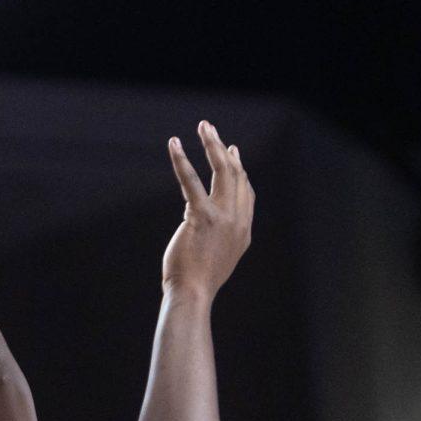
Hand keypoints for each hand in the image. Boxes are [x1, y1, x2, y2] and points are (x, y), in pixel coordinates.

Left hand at [163, 121, 253, 298]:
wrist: (193, 295)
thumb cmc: (198, 282)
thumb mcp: (217, 258)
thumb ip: (219, 237)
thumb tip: (204, 223)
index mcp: (243, 230)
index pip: (245, 191)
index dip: (239, 168)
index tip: (231, 150)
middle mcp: (238, 220)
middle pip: (236, 174)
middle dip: (224, 149)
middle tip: (210, 129)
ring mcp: (223, 217)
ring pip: (222, 170)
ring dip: (211, 144)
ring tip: (203, 126)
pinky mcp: (202, 217)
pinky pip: (191, 181)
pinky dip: (182, 160)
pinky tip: (175, 144)